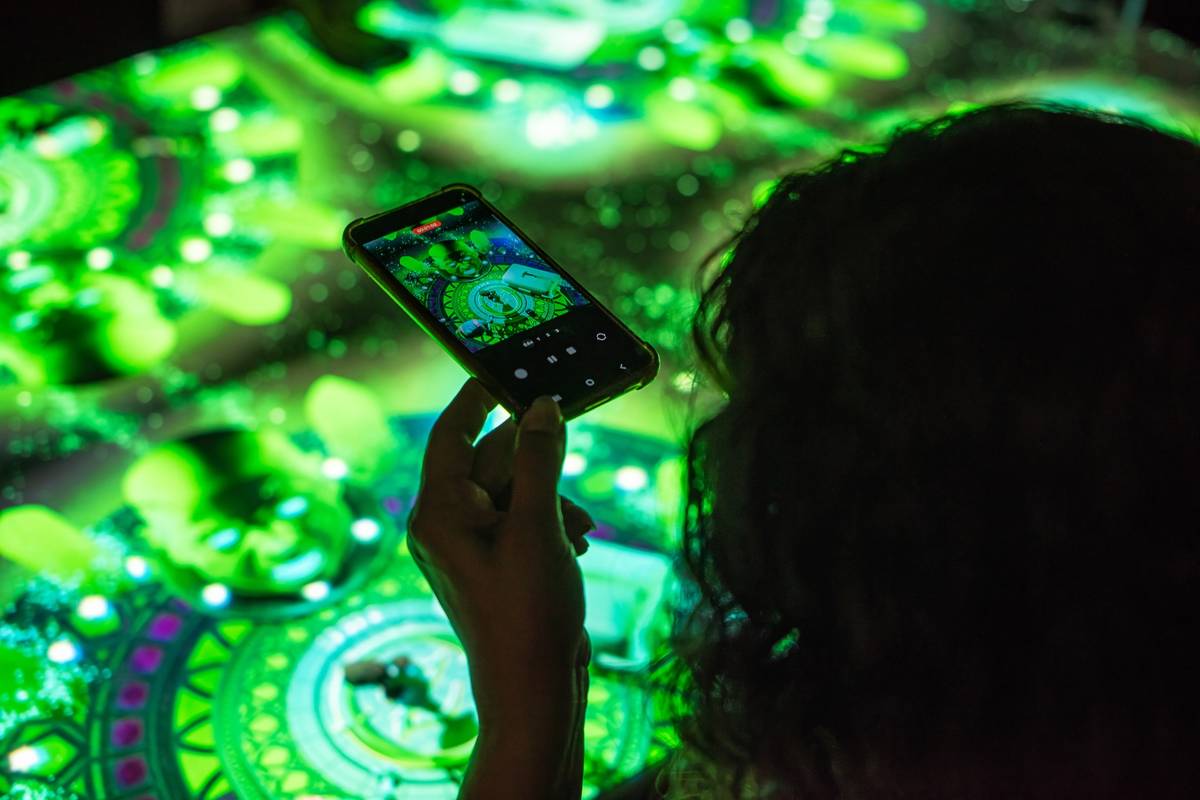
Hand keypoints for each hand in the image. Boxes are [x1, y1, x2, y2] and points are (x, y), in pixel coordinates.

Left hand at [407, 379, 591, 797]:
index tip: (503, 369)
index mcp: (438, 511)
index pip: (451, 433)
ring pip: (510, 491)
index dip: (477, 398)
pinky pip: (516, 520)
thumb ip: (538, 459)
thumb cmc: (527, 610)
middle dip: (534, 463)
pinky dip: (548, 521)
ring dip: (550, 497)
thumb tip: (541, 407)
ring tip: (580, 528)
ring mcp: (466, 546)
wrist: (533, 688)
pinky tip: (576, 541)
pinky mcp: (490, 564)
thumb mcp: (538, 525)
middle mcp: (443, 524)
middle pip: (488, 462)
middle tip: (570, 452)